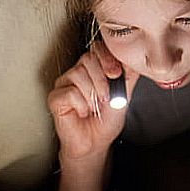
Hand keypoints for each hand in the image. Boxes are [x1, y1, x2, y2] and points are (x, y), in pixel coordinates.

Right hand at [47, 39, 140, 161]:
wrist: (96, 142)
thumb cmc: (107, 119)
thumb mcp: (125, 93)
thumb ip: (129, 73)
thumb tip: (134, 57)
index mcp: (94, 68)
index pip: (97, 48)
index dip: (107, 58)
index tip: (116, 74)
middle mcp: (77, 71)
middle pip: (87, 58)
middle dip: (102, 80)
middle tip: (106, 97)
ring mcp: (64, 83)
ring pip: (78, 74)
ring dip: (92, 95)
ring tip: (94, 107)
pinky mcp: (55, 97)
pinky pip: (70, 93)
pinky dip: (81, 105)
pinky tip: (82, 112)